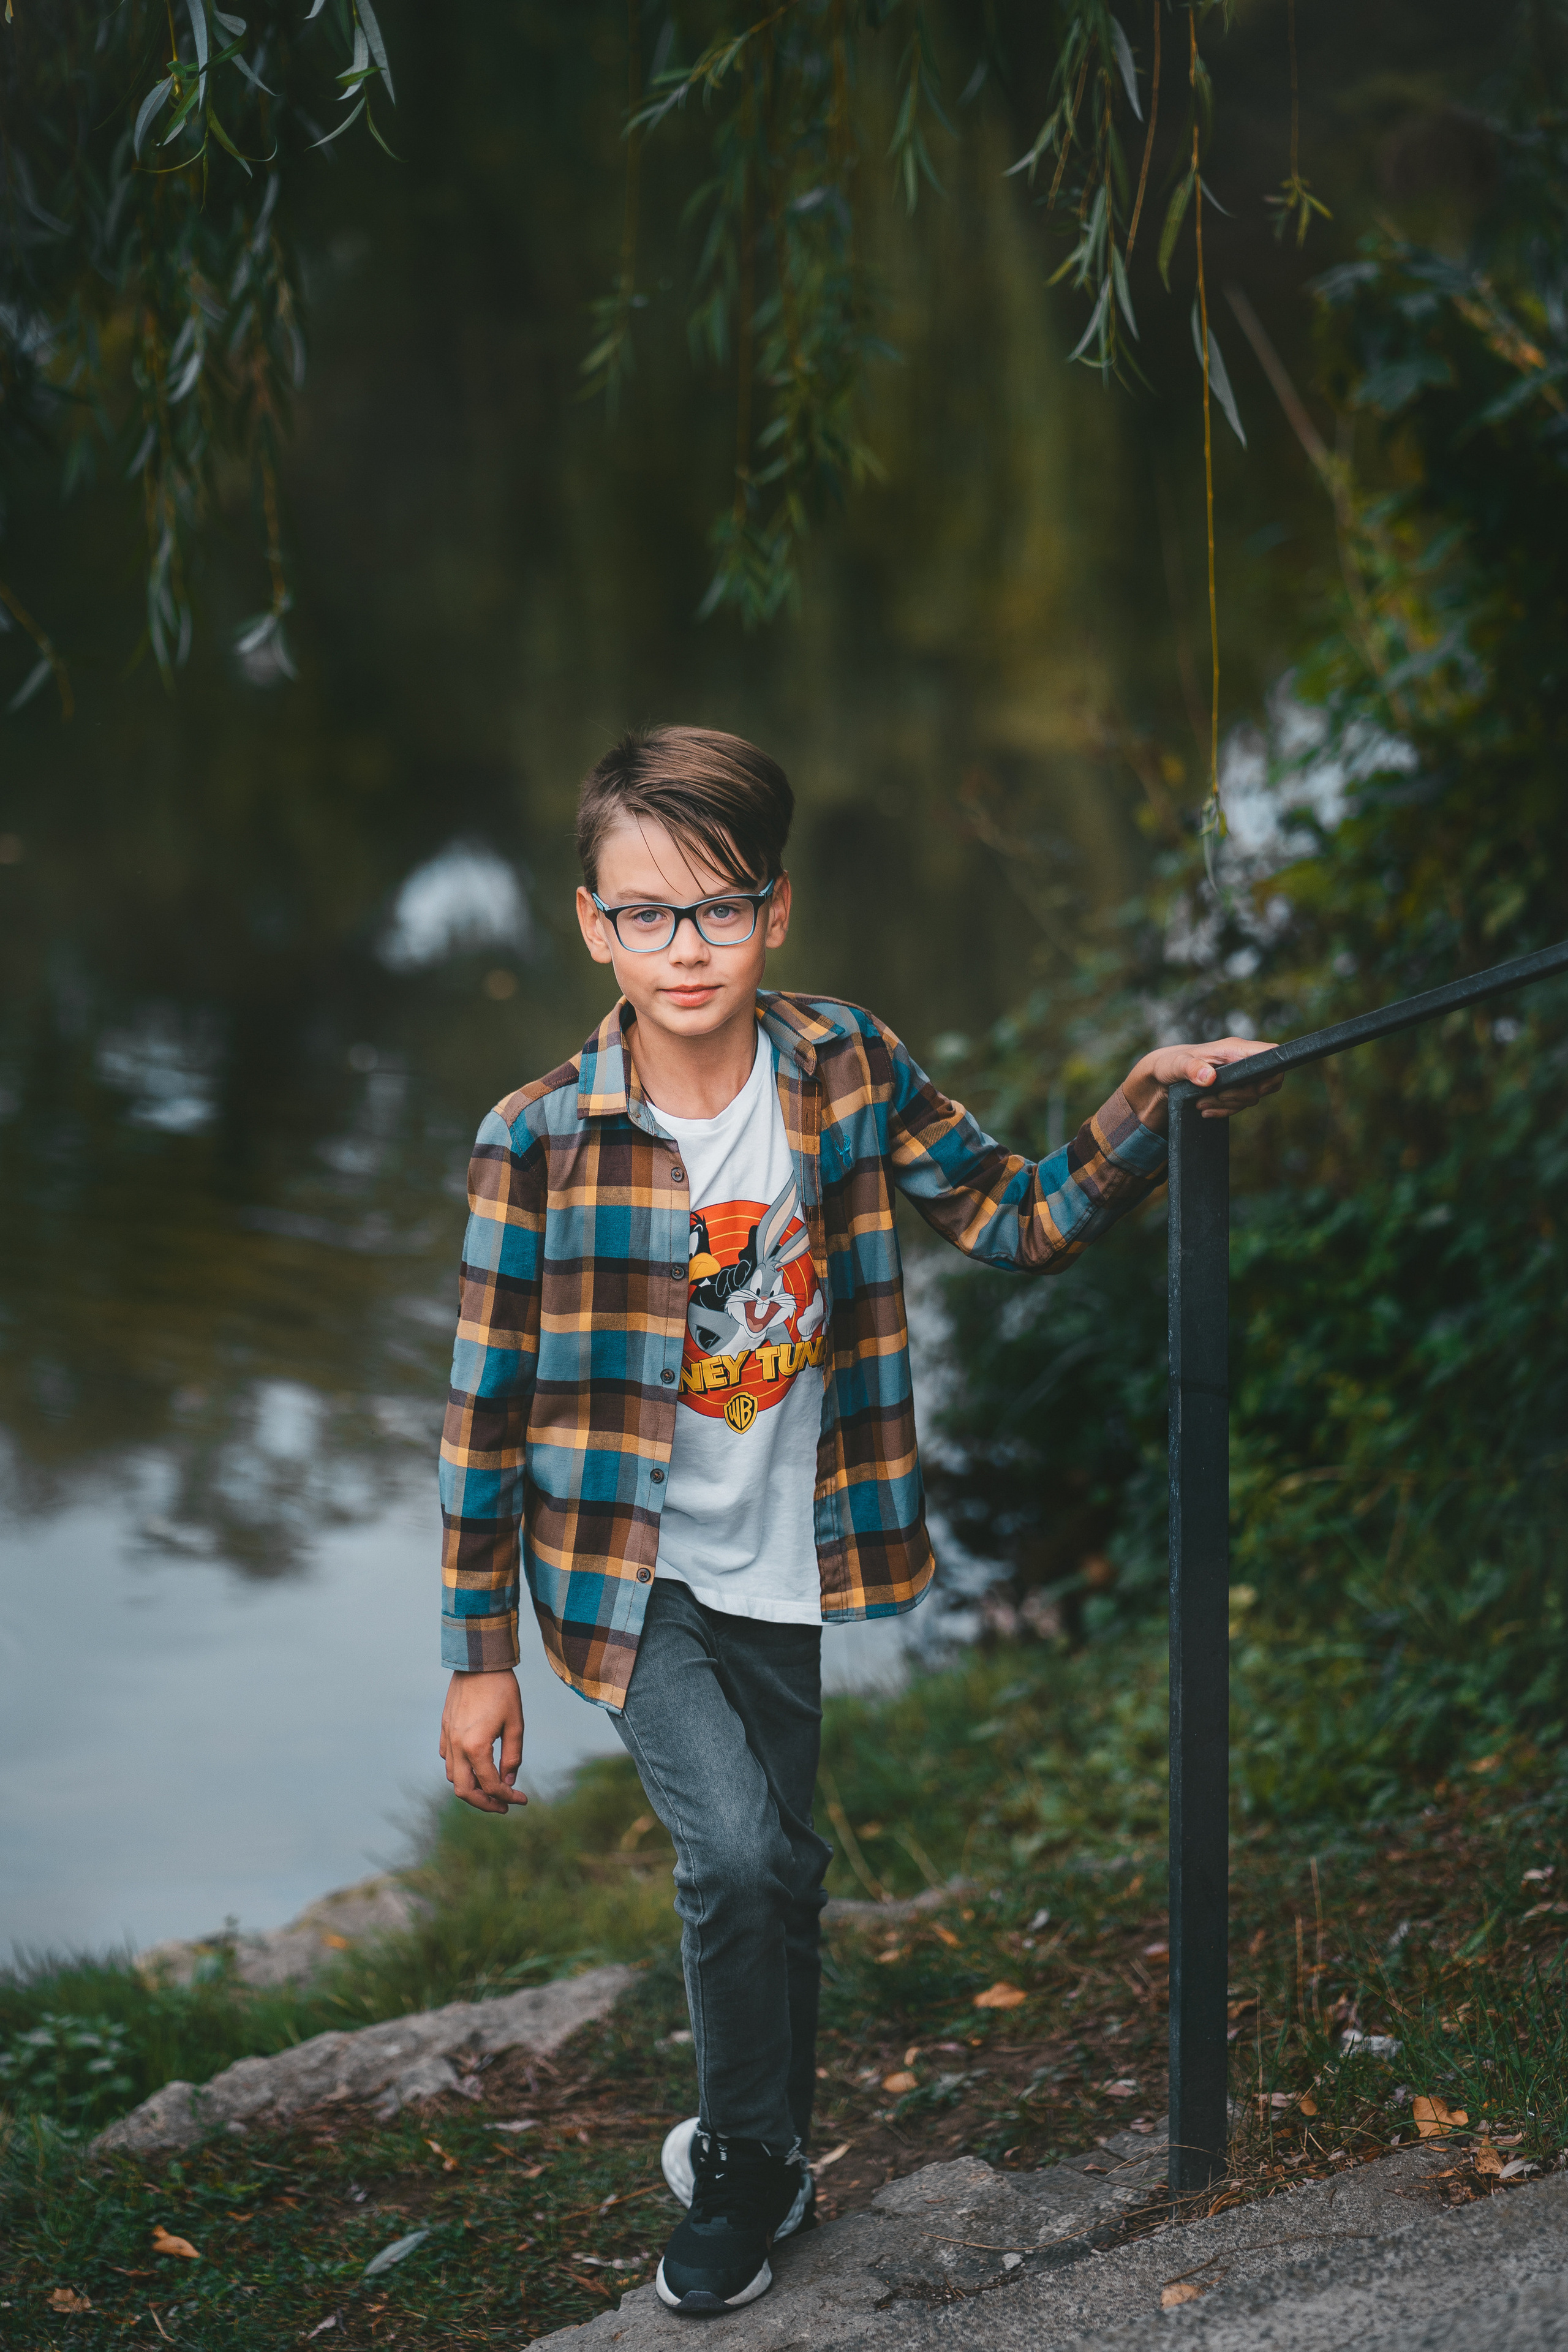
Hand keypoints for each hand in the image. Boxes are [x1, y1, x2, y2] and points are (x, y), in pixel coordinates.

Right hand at [439, 1669, 527, 1813]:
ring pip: (452, 1777)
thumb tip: (508, 1783)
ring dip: (471, 1787)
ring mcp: (447, 1738)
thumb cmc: (502, 1690)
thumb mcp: (515, 1724)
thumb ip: (512, 1756)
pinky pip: (447, 1759)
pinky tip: (477, 1765)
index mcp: (476, 1747)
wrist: (479, 1661)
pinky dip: (460, 1770)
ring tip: (492, 1787)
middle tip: (503, 1805)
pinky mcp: (444, 1728)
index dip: (508, 1797)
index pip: (491, 1785)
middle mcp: (456, 1746)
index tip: (522, 1799)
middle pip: (464, 1791)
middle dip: (484, 1803)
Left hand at [1122, 1037, 1283, 1128]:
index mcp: (1233, 1049)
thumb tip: (1209, 1078)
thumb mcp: (1174, 1065)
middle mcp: (1240, 1061)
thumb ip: (1190, 1068)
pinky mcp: (1232, 1090)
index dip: (1273, 1071)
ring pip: (1251, 1097)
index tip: (1254, 1088)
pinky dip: (1223, 1111)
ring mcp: (1238, 1076)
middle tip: (1214, 1098)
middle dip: (1241, 1096)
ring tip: (1200, 1104)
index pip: (1270, 1054)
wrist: (1161, 1077)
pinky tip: (1205, 1111)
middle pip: (1266, 1082)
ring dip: (1227, 1105)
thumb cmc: (1169, 1064)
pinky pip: (1239, 1105)